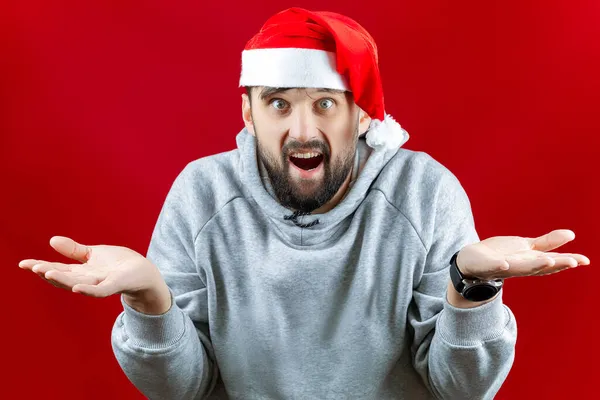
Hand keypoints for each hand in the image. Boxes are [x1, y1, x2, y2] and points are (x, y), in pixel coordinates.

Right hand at [18, 236, 169, 311]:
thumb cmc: (119, 265)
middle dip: (48, 273)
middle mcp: (88, 279)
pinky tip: (77, 288)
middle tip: (32, 267)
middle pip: (65, 277)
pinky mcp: (116, 285)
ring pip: (79, 283)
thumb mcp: (94, 254)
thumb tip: (51, 240)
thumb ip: (74, 251)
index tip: (23, 263)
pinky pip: (100, 291)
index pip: (58, 268)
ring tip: (47, 273)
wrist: (145, 273)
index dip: (41, 266)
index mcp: (81, 272)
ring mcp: (101, 284)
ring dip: (63, 280)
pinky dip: (89, 291)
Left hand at [457, 229, 589, 279]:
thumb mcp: (526, 247)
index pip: (551, 262)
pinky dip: (499, 266)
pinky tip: (504, 264)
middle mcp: (519, 267)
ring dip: (534, 266)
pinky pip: (493, 267)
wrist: (472, 261)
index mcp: (530, 262)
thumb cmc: (501, 254)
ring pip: (520, 268)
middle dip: (556, 264)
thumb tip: (572, 235)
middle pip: (539, 266)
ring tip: (548, 260)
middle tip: (573, 262)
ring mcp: (503, 267)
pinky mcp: (486, 266)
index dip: (567, 261)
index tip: (585, 260)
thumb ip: (547, 243)